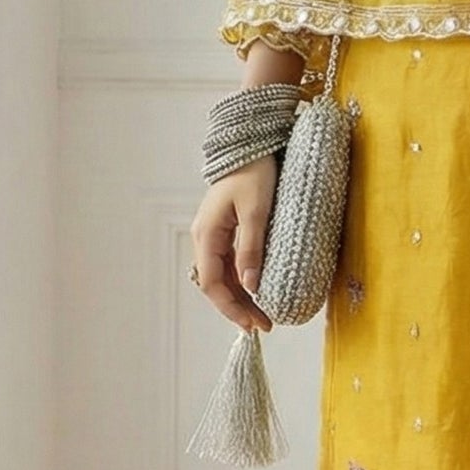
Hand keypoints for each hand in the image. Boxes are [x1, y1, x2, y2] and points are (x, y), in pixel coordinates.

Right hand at [190, 156, 277, 332]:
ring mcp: (215, 233)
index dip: (230, 307)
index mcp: (207, 233)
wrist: (252, 144)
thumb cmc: (254, 171)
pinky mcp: (227, 229)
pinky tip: (257, 290)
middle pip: (216, 283)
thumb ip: (252, 248)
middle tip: (264, 325)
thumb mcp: (257, 211)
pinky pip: (230, 262)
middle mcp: (205, 237)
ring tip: (263, 315)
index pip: (212, 282)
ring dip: (241, 296)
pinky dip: (242, 280)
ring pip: (223, 275)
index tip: (252, 324)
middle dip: (238, 307)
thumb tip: (250, 286)